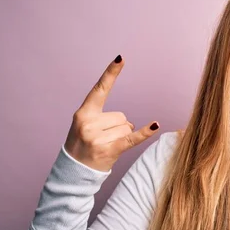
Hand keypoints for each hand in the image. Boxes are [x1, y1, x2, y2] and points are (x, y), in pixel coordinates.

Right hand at [63, 55, 159, 171]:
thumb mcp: (86, 127)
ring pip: (127, 128)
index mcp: (83, 113)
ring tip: (106, 146)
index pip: (100, 89)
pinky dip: (144, 133)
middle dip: (117, 128)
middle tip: (102, 140)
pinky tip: (155, 125)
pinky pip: (132, 138)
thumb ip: (104, 118)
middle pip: (121, 116)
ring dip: (121, 137)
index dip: (111, 73)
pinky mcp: (109, 150)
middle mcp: (88, 123)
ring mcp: (97, 137)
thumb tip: (128, 123)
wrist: (74, 172)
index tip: (121, 58)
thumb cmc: (83, 146)